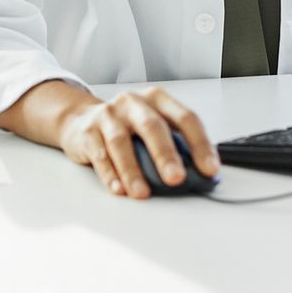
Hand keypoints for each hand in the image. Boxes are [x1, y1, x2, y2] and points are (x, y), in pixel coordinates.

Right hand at [55, 87, 219, 199]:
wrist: (82, 120)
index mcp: (157, 99)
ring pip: (121, 142)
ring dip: (133, 170)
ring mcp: (109, 116)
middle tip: (176, 178)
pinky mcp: (88, 132)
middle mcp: (133, 103)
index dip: (200, 144)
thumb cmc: (128, 126)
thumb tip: (200, 175)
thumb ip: (175, 144)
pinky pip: (100, 155)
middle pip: (152, 126)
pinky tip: (119, 189)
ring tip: (142, 192)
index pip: (185, 118)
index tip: (209, 169)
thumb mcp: (153, 125)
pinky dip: (110, 174)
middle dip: (165, 155)